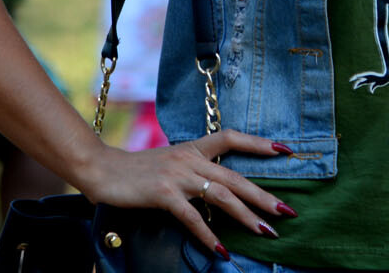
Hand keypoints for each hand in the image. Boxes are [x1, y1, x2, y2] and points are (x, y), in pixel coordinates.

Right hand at [81, 129, 296, 256]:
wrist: (102, 169)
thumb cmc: (136, 170)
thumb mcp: (170, 162)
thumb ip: (193, 169)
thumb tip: (218, 187)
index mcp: (193, 147)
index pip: (231, 137)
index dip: (258, 143)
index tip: (285, 151)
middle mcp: (189, 158)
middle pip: (235, 177)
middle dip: (263, 196)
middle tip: (286, 212)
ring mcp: (177, 175)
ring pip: (221, 196)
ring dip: (246, 216)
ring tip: (265, 232)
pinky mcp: (163, 193)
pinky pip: (193, 217)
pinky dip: (209, 235)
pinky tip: (221, 250)